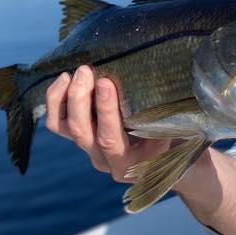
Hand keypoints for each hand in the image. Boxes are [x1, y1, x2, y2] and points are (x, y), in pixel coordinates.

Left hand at [45, 65, 169, 182]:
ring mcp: (91, 150)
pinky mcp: (80, 139)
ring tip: (76, 72)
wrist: (169, 153)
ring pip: (67, 128)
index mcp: (133, 163)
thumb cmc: (178, 137)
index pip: (111, 140)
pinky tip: (64, 79)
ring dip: (68, 97)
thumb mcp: (179, 132)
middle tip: (87, 71)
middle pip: (83, 133)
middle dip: (81, 99)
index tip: (106, 83)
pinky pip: (58, 124)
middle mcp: (108, 161)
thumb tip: (171, 86)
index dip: (106, 111)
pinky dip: (56, 101)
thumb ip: (168, 119)